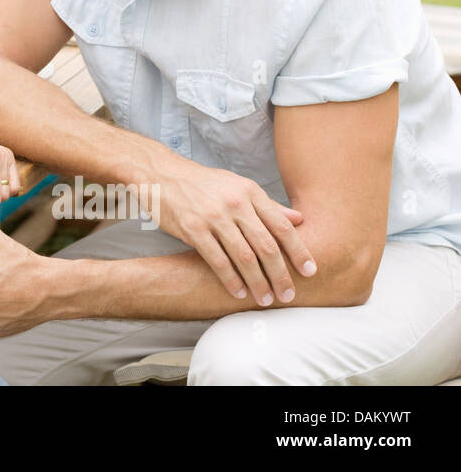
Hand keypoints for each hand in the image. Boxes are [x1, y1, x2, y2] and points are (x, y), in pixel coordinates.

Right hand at [152, 155, 315, 305]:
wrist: (161, 173)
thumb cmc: (202, 182)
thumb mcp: (237, 185)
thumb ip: (268, 204)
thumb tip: (299, 219)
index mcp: (249, 192)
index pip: (282, 226)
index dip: (299, 251)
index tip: (310, 271)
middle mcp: (235, 204)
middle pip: (266, 246)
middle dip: (280, 275)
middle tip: (287, 294)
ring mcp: (213, 216)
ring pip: (244, 257)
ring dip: (258, 282)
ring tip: (265, 299)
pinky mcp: (192, 229)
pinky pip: (217, 260)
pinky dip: (230, 279)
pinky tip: (238, 291)